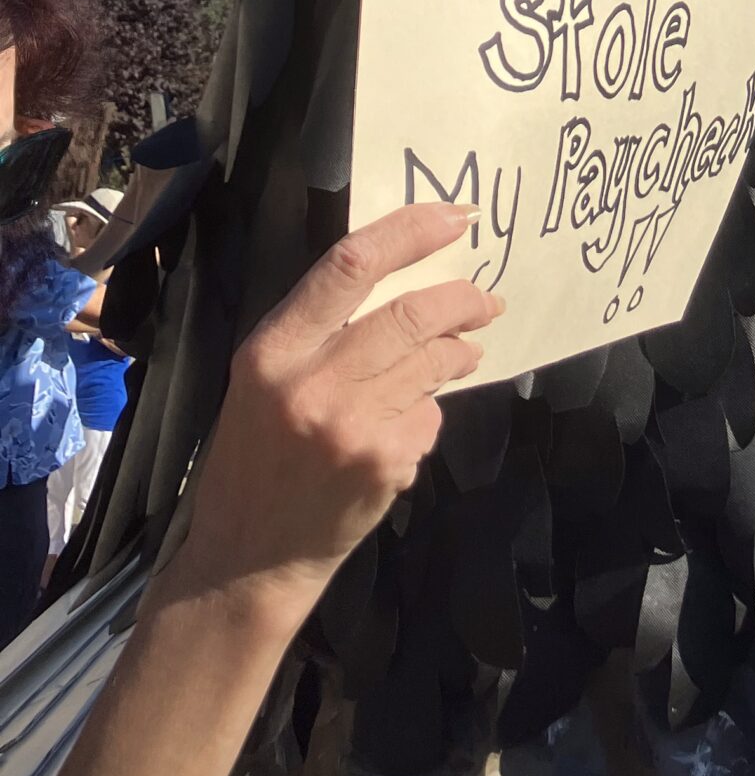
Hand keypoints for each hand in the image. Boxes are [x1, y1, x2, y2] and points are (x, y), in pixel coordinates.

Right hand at [176, 203, 500, 628]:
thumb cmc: (252, 459)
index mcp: (272, 351)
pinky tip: (408, 427)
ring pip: (434, 361)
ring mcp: (354, 426)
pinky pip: (430, 415)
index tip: (456, 216)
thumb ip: (319, 331)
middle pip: (413, 312)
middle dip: (463, 299)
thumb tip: (403, 282)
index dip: (411, 231)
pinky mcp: (386, 463)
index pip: (350, 266)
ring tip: (464, 352)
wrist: (247, 560)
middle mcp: (313, 382)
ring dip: (460, 351)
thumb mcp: (262, 381)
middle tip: (485, 300)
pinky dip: (430, 412)